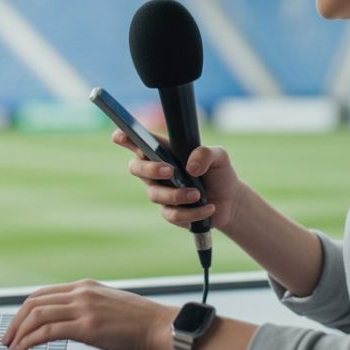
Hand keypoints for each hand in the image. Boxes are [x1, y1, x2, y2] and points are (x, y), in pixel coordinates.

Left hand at [0, 279, 175, 349]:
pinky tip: (26, 349)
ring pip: (37, 315)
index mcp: (86, 287)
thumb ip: (88, 308)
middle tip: (8, 337)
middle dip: (16, 321)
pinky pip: (49, 331)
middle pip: (35, 302)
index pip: (44, 293)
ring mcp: (85, 308)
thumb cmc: (142, 323)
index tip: (17, 324)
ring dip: (20, 332)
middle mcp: (82, 293)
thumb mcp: (109, 306)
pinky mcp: (88, 326)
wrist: (164, 328)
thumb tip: (69, 321)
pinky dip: (31, 340)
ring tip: (13, 347)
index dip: (24, 310)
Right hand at [113, 128, 244, 230]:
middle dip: (150, 169)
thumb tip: (190, 167)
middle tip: (170, 170)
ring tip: (198, 194)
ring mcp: (161, 192)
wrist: (230, 200)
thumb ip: (207, 153)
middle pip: (136, 168)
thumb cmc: (219, 173)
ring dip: (177, 194)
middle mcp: (157, 171)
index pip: (138, 142)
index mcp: (164, 152)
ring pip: (155, 194)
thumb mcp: (220, 157)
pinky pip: (172, 214)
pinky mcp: (170, 212)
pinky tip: (208, 207)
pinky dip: (192, 212)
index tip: (119, 135)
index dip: (124, 137)